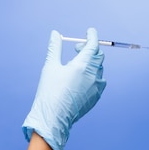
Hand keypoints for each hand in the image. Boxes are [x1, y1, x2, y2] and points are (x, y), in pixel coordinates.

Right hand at [22, 27, 106, 149]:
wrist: (54, 118)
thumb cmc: (50, 91)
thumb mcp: (50, 66)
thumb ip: (55, 48)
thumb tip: (55, 34)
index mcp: (82, 65)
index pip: (93, 45)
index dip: (92, 36)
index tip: (89, 31)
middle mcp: (93, 75)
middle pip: (98, 56)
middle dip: (90, 49)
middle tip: (77, 49)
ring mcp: (96, 87)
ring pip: (99, 69)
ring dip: (91, 63)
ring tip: (76, 66)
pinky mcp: (96, 97)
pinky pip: (99, 81)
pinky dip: (92, 75)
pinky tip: (80, 79)